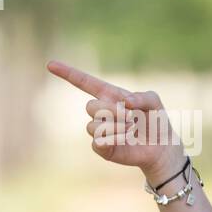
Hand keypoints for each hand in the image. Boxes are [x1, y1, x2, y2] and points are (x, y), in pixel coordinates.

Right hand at [46, 59, 183, 181]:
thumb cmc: (155, 120)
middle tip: (130, 117)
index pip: (85, 82)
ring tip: (130, 129)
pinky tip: (125, 140)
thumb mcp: (154, 101)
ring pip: (93, 126)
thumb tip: (126, 102)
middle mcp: (101, 111)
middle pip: (90, 107)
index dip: (68, 73)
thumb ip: (144, 97)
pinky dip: (114, 139)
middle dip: (111, 111)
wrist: (160, 146)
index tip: (50, 65)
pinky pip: (97, 141)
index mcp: (110, 95)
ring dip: (115, 127)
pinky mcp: (101, 147)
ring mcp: (99, 129)